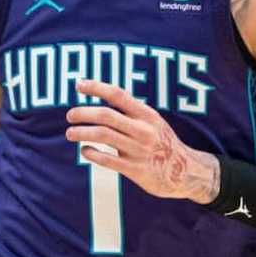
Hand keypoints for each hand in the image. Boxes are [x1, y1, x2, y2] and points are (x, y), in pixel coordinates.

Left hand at [65, 80, 219, 203]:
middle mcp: (143, 129)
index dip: (96, 87)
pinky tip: (84, 150)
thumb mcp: (152, 122)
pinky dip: (92, 153)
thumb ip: (130, 112)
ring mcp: (139, 150)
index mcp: (146, 114)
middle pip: (105, 115)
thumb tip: (102, 97)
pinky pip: (107, 160)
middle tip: (70, 115)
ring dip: (81, 132)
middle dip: (83, 113)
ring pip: (103, 135)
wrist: (185, 171)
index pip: (117, 94)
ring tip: (70, 133)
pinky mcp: (136, 170)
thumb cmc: (161, 143)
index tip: (78, 85)